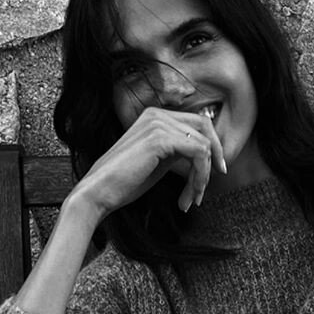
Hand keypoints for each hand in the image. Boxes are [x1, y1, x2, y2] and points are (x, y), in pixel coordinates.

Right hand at [70, 106, 226, 221]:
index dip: (212, 148)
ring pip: (203, 146)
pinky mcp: (160, 139)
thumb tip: (205, 154)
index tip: (213, 174)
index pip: (198, 124)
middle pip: (205, 130)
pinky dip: (198, 178)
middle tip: (203, 190)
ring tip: (190, 200)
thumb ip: (177, 151)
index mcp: (155, 116)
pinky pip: (198, 154)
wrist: (99, 192)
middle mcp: (157, 114)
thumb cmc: (125, 182)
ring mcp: (158, 123)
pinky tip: (187, 197)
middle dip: (211, 162)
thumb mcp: (158, 161)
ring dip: (202, 178)